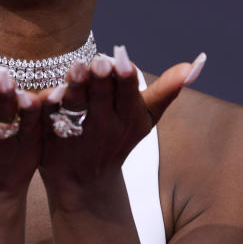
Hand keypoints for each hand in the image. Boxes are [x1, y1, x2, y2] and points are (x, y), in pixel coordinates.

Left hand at [38, 46, 205, 192]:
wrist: (85, 181)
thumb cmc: (119, 137)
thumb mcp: (145, 117)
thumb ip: (168, 89)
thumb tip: (199, 62)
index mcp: (127, 118)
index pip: (128, 95)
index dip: (125, 80)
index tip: (123, 62)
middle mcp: (102, 126)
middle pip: (101, 98)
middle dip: (101, 81)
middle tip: (98, 62)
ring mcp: (75, 132)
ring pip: (75, 108)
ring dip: (75, 90)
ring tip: (75, 70)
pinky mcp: (48, 137)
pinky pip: (46, 121)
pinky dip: (45, 109)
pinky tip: (43, 94)